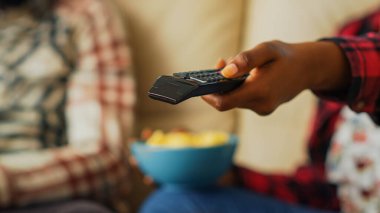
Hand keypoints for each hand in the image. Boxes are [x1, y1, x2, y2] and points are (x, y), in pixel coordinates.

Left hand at [202, 40, 349, 114]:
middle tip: (221, 63)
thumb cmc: (286, 57)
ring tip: (234, 67)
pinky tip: (243, 76)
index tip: (200, 84)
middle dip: (219, 85)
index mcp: (260, 91)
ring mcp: (262, 109)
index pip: (223, 102)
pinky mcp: (263, 109)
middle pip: (227, 101)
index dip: (208, 95)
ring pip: (235, 100)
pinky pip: (243, 100)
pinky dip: (238, 89)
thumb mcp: (267, 50)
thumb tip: (224, 72)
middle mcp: (260, 105)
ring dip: (229, 86)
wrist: (308, 69)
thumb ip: (245, 60)